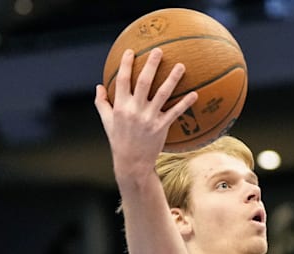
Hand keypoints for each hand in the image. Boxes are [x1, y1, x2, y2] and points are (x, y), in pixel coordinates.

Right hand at [93, 48, 197, 171]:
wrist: (132, 163)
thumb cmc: (119, 140)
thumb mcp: (107, 121)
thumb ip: (102, 103)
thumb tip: (98, 86)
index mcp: (120, 106)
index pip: (122, 80)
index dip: (126, 64)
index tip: (131, 51)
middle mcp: (134, 110)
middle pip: (143, 82)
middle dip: (151, 64)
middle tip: (159, 50)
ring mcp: (149, 118)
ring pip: (163, 94)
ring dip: (173, 79)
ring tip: (182, 66)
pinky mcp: (161, 127)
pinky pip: (175, 112)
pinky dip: (185, 103)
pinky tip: (195, 94)